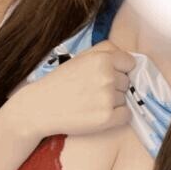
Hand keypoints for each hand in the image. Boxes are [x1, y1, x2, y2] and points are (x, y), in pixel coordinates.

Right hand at [11, 40, 135, 138]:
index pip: (130, 63)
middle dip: (115, 87)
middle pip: (127, 82)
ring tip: (91, 102)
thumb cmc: (60, 81)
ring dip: (114, 102)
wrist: (40, 107)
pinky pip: (126, 115)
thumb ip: (105, 51)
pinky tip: (98, 113)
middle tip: (93, 91)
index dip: (121, 70)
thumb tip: (129, 60)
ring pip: (126, 99)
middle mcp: (108, 76)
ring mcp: (108, 98)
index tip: (109, 76)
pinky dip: (116, 117)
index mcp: (102, 58)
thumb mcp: (81, 57)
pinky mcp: (106, 118)